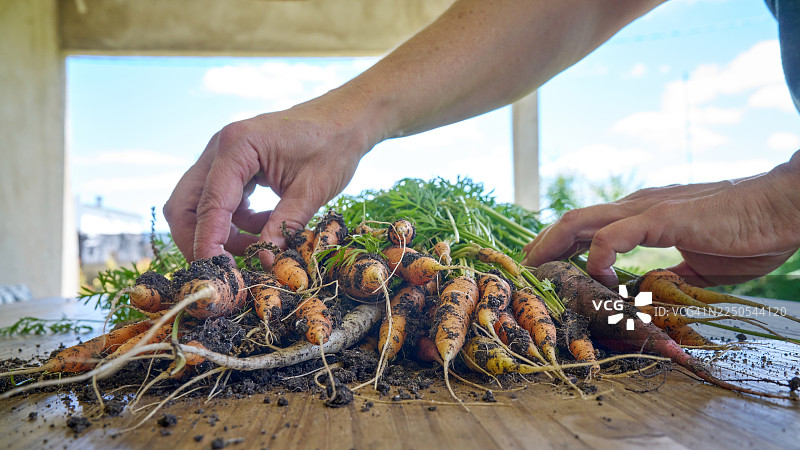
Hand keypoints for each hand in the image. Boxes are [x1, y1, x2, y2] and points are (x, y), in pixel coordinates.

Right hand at [163, 95, 373, 263]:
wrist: (346, 118)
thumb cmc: (333, 146)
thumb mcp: (312, 190)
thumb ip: (285, 227)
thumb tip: (265, 263)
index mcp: (238, 146)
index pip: (209, 205)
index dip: (209, 244)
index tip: (218, 274)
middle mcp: (221, 148)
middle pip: (186, 205)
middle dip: (200, 241)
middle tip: (226, 269)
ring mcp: (223, 155)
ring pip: (198, 204)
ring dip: (221, 233)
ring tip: (259, 246)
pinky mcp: (234, 165)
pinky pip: (219, 200)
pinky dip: (235, 221)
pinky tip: (265, 226)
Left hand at [523, 155, 799, 286]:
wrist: (783, 209)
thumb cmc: (747, 234)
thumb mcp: (695, 264)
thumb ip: (665, 274)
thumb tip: (643, 295)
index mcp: (641, 216)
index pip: (587, 228)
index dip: (559, 247)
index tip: (543, 270)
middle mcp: (635, 207)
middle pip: (571, 221)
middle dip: (541, 246)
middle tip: (524, 272)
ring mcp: (646, 210)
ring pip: (579, 222)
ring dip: (552, 247)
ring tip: (538, 272)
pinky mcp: (661, 218)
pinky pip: (611, 236)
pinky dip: (596, 258)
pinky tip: (600, 279)